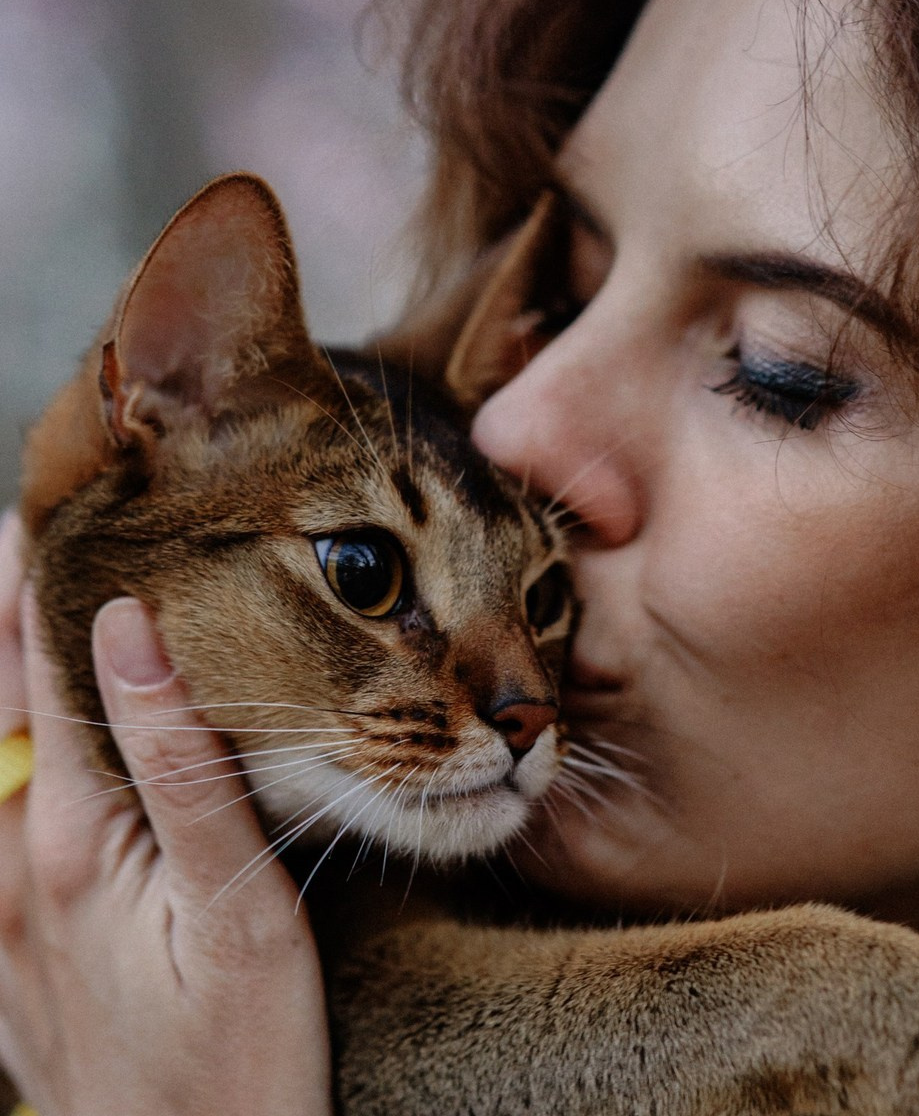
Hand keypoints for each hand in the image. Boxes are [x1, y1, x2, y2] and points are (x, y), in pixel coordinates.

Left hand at [0, 510, 331, 1115]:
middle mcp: (7, 868)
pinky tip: (16, 743)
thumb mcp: (239, 915)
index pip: (42, 680)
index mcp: (69, 842)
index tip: (47, 516)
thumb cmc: (236, 1058)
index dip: (39, 591)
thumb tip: (138, 635)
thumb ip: (185, 769)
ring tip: (7, 609)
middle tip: (15, 534)